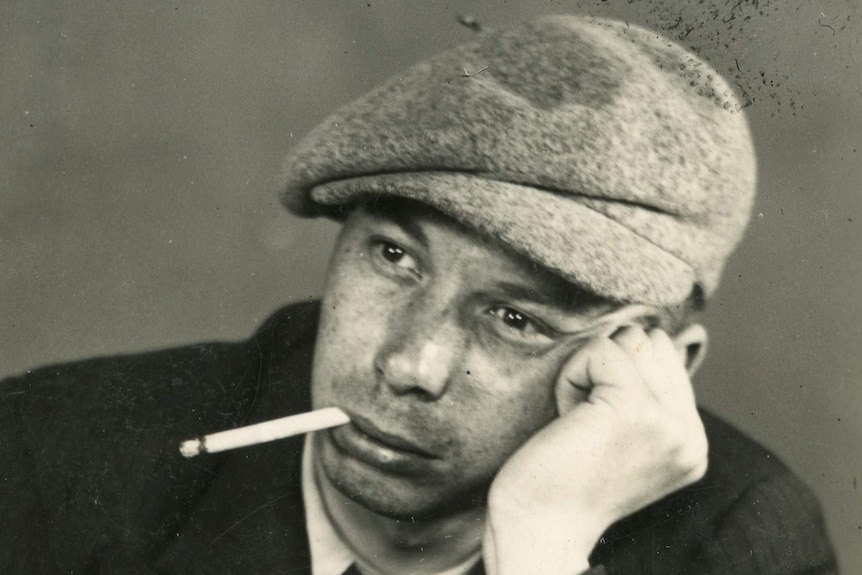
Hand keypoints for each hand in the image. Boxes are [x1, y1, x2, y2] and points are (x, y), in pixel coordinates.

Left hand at [483, 326, 707, 574]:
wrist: (539, 527)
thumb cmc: (562, 478)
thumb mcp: (623, 437)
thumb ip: (648, 395)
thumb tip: (649, 335)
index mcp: (691, 442)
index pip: (666, 356)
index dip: (617, 376)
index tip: (598, 427)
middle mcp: (690, 435)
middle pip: (649, 342)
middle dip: (606, 369)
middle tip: (585, 421)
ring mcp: (668, 422)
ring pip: (627, 340)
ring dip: (588, 371)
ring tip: (578, 420)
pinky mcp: (635, 408)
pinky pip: (600, 349)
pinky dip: (571, 376)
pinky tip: (566, 416)